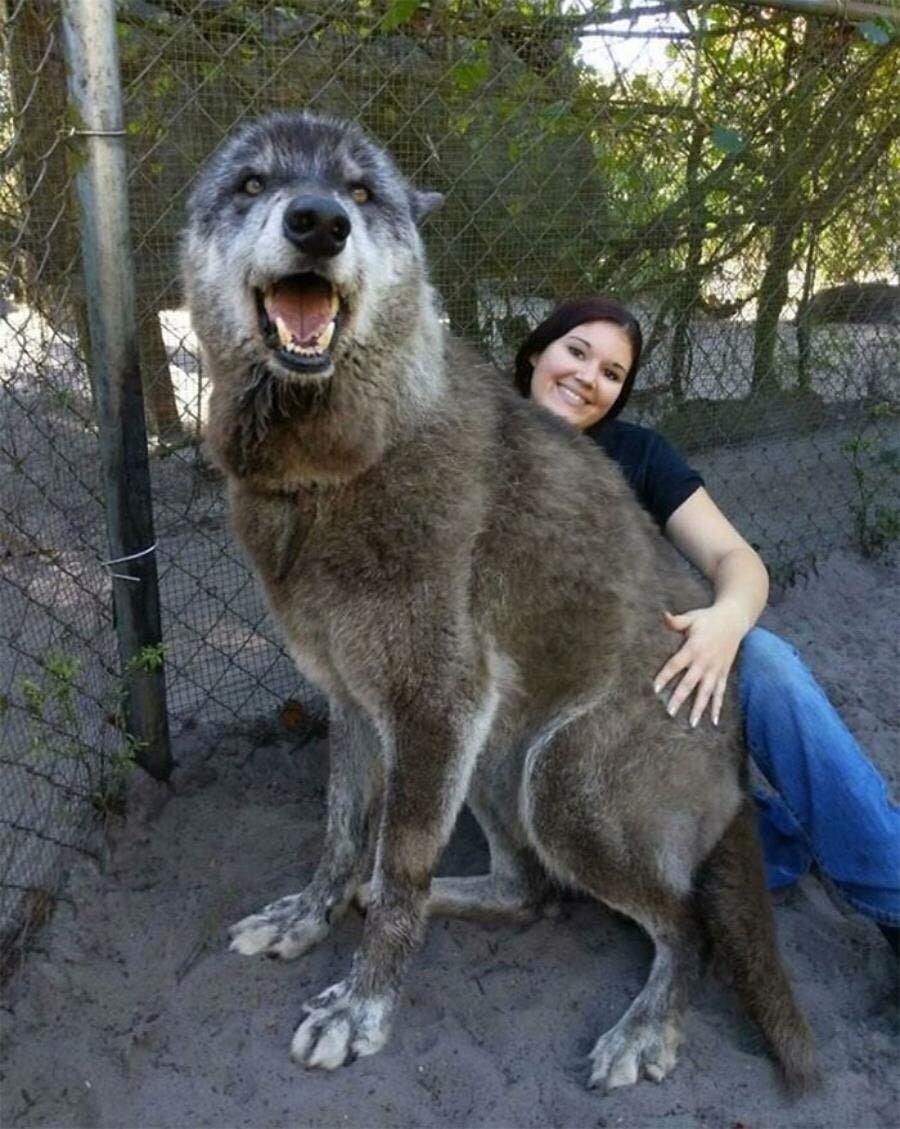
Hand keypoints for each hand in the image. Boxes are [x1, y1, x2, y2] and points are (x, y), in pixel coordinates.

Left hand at [653, 604, 746, 726]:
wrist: (735, 619)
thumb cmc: (708, 618)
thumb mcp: (692, 617)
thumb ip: (676, 621)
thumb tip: (663, 616)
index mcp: (694, 648)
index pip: (676, 665)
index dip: (665, 676)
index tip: (655, 689)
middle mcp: (705, 661)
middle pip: (690, 683)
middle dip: (679, 698)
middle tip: (669, 713)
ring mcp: (716, 669)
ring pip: (706, 692)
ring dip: (699, 708)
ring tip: (692, 723)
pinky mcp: (724, 673)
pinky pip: (720, 692)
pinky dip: (718, 706)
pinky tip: (715, 721)